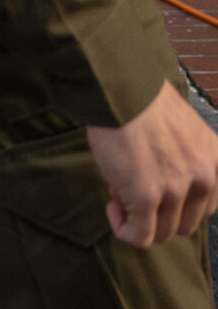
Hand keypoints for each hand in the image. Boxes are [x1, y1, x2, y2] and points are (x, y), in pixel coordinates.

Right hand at [87, 80, 217, 246]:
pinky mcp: (146, 196)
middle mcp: (204, 178)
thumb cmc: (140, 97)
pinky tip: (113, 210)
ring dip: (139, 220)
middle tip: (132, 187)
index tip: (152, 186)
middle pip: (186, 223)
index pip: (205, 205)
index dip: (175, 201)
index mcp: (215, 160)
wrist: (118, 84)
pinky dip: (125, 230)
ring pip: (163, 233)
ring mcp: (176, 189)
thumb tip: (162, 186)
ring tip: (118, 192)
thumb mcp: (183, 126)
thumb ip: (186, 158)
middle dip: (158, 213)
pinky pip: (139, 235)